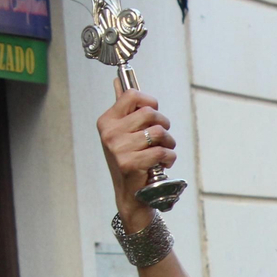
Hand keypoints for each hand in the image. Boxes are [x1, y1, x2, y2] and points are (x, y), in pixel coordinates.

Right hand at [98, 83, 177, 229]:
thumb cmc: (131, 160)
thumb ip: (124, 109)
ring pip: (158, 132)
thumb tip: (119, 81)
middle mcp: (109, 133)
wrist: (130, 195)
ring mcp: (117, 148)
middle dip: (164, 125)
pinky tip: (163, 164)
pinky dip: (169, 158)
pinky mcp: (129, 163)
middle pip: (150, 113)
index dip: (150, 102)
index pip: (132, 95)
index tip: (154, 113)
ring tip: (164, 151)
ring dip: (169, 143)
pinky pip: (161, 152)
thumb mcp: (123, 133)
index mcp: (107, 121)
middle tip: (164, 137)